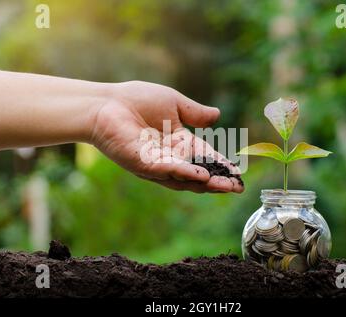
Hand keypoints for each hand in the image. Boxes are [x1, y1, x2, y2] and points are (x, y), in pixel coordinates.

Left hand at [90, 81, 243, 192]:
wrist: (107, 101)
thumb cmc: (137, 99)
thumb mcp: (174, 104)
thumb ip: (195, 113)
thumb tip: (218, 115)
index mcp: (179, 143)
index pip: (205, 158)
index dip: (222, 166)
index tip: (238, 174)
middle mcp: (170, 158)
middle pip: (198, 174)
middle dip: (218, 181)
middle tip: (236, 187)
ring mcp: (156, 163)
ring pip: (184, 178)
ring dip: (205, 182)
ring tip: (224, 185)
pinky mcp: (142, 163)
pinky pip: (166, 170)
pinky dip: (183, 173)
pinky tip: (200, 175)